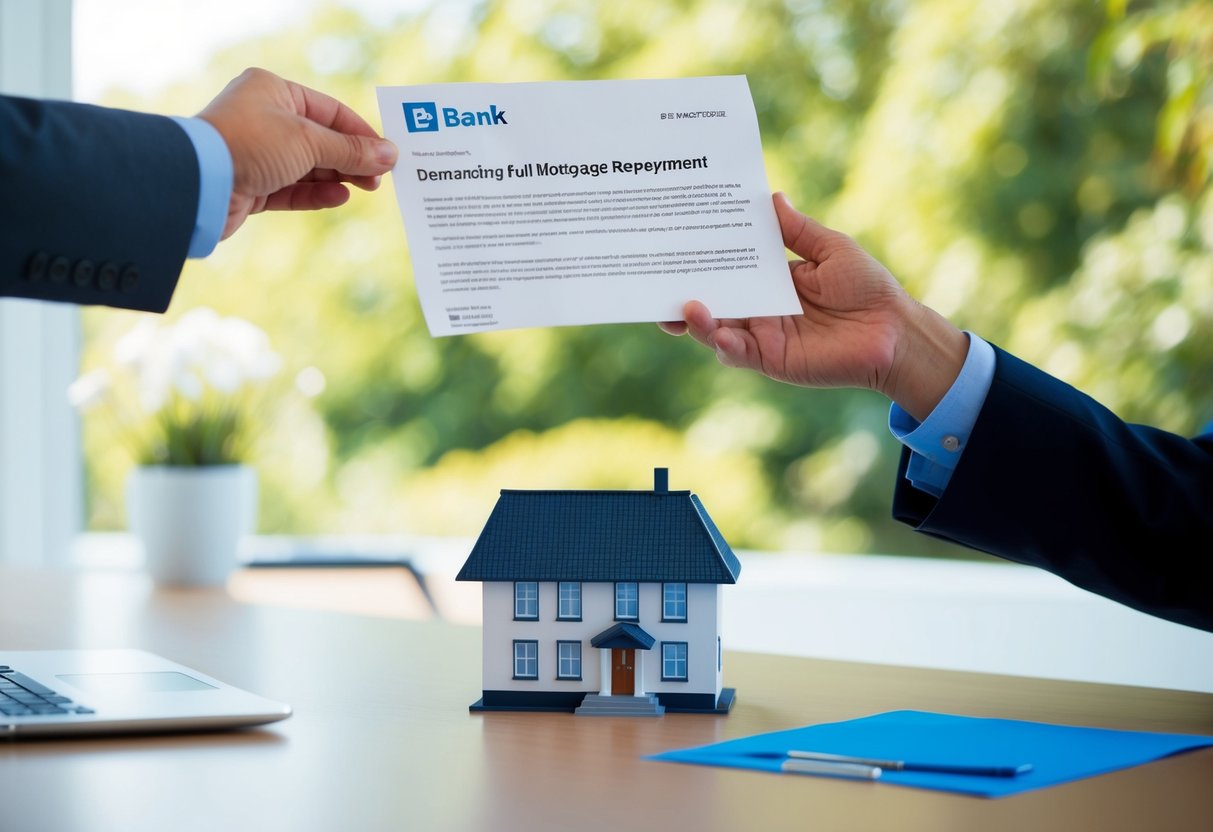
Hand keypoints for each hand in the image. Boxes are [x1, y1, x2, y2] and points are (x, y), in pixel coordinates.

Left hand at [198, 68, 398, 239]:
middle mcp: (263, 118)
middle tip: (379, 178)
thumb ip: (351, 150)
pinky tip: (339, 197)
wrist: (197, 182)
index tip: (387, 155)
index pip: (329, 111)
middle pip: (320, 139)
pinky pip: (291, 188)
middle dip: (351, 159)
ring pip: (308, 166)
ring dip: (336, 177)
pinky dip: (315, 193)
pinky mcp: (251, 185)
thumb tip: (390, 154)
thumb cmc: (249, 144)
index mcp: (273, 91)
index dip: (361, 133)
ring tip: (365, 188)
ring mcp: (257, 153)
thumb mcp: (309, 142)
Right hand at [659, 192, 967, 420]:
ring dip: (697, 320)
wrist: (895, 331)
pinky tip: (718, 334)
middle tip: (656, 284)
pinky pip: (739, 355)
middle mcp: (758, 309)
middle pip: (711, 300)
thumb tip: (771, 197)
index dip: (700, 259)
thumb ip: (796, 231)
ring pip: (716, 329)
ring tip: (685, 308)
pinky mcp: (772, 361)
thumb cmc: (868, 287)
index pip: (726, 267)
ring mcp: (762, 336)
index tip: (675, 243)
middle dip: (681, 293)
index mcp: (769, 280)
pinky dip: (725, 345)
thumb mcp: (830, 249)